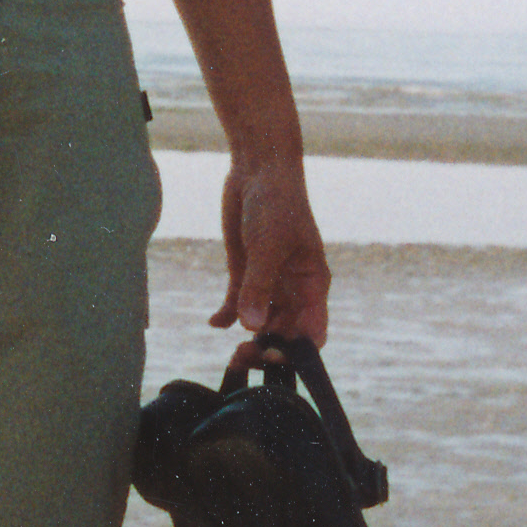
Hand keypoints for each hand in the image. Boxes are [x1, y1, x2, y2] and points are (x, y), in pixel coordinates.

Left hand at [208, 159, 330, 349]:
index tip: (271, 355)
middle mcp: (294, 289)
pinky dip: (226, 317)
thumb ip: (259, 286)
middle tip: (242, 357)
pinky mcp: (246, 273)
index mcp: (313, 285)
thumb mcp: (268, 245)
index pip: (313, 332)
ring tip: (231, 352)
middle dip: (267, 349)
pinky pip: (237, 304)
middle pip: (285, 333)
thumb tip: (252, 327)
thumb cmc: (276, 203)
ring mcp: (269, 283)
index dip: (296, 351)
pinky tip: (213, 323)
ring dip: (247, 338)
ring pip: (261, 323)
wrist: (259, 169)